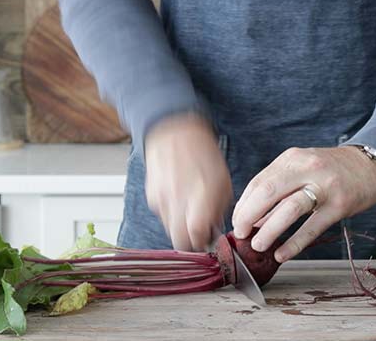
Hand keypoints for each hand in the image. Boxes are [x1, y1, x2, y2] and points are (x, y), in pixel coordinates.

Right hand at [145, 113, 232, 251]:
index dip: (203, 244)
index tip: (209, 241)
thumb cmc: (202, 154)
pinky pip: (162, 215)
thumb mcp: (224, 181)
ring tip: (191, 213)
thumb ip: (219, 209)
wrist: (174, 132)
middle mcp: (178, 199)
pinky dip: (172, 214)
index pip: (196, 235)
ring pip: (170, 230)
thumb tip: (215, 230)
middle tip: (199, 235)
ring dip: (181, 228)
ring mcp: (162, 199)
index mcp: (200, 195)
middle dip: (191, 242)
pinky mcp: (151, 197)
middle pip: (179, 241)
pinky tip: (180, 199)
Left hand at [232, 146, 375, 261]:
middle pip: (267, 192)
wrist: (371, 165)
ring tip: (257, 245)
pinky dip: (294, 243)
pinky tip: (281, 254)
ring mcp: (324, 187)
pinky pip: (312, 228)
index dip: (243, 205)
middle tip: (240, 233)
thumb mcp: (302, 168)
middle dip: (248, 215)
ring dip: (268, 230)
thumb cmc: (331, 170)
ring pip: (288, 209)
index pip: (258, 182)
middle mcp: (306, 168)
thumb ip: (278, 187)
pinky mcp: (339, 206)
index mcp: (292, 159)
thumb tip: (253, 217)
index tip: (237, 222)